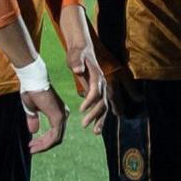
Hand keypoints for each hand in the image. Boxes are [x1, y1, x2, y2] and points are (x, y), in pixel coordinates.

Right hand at [21, 87, 67, 153]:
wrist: (32, 80)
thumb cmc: (31, 90)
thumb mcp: (31, 109)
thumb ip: (33, 120)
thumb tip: (33, 131)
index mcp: (58, 112)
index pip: (55, 133)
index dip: (44, 141)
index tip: (32, 145)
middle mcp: (63, 115)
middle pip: (56, 137)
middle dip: (43, 145)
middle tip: (31, 149)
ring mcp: (62, 116)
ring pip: (56, 139)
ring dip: (43, 146)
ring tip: (32, 149)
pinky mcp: (58, 117)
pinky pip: (55, 136)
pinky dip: (46, 143)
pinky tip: (35, 146)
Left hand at [59, 5, 105, 127]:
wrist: (83, 48)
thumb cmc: (78, 51)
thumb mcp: (75, 53)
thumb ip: (76, 60)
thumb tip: (77, 69)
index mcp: (97, 75)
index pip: (96, 90)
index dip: (90, 101)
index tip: (81, 110)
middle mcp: (102, 82)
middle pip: (103, 101)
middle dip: (95, 114)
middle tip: (84, 125)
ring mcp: (101, 87)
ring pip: (104, 106)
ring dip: (101, 119)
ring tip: (95, 132)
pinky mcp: (98, 90)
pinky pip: (101, 105)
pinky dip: (100, 117)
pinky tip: (96, 127)